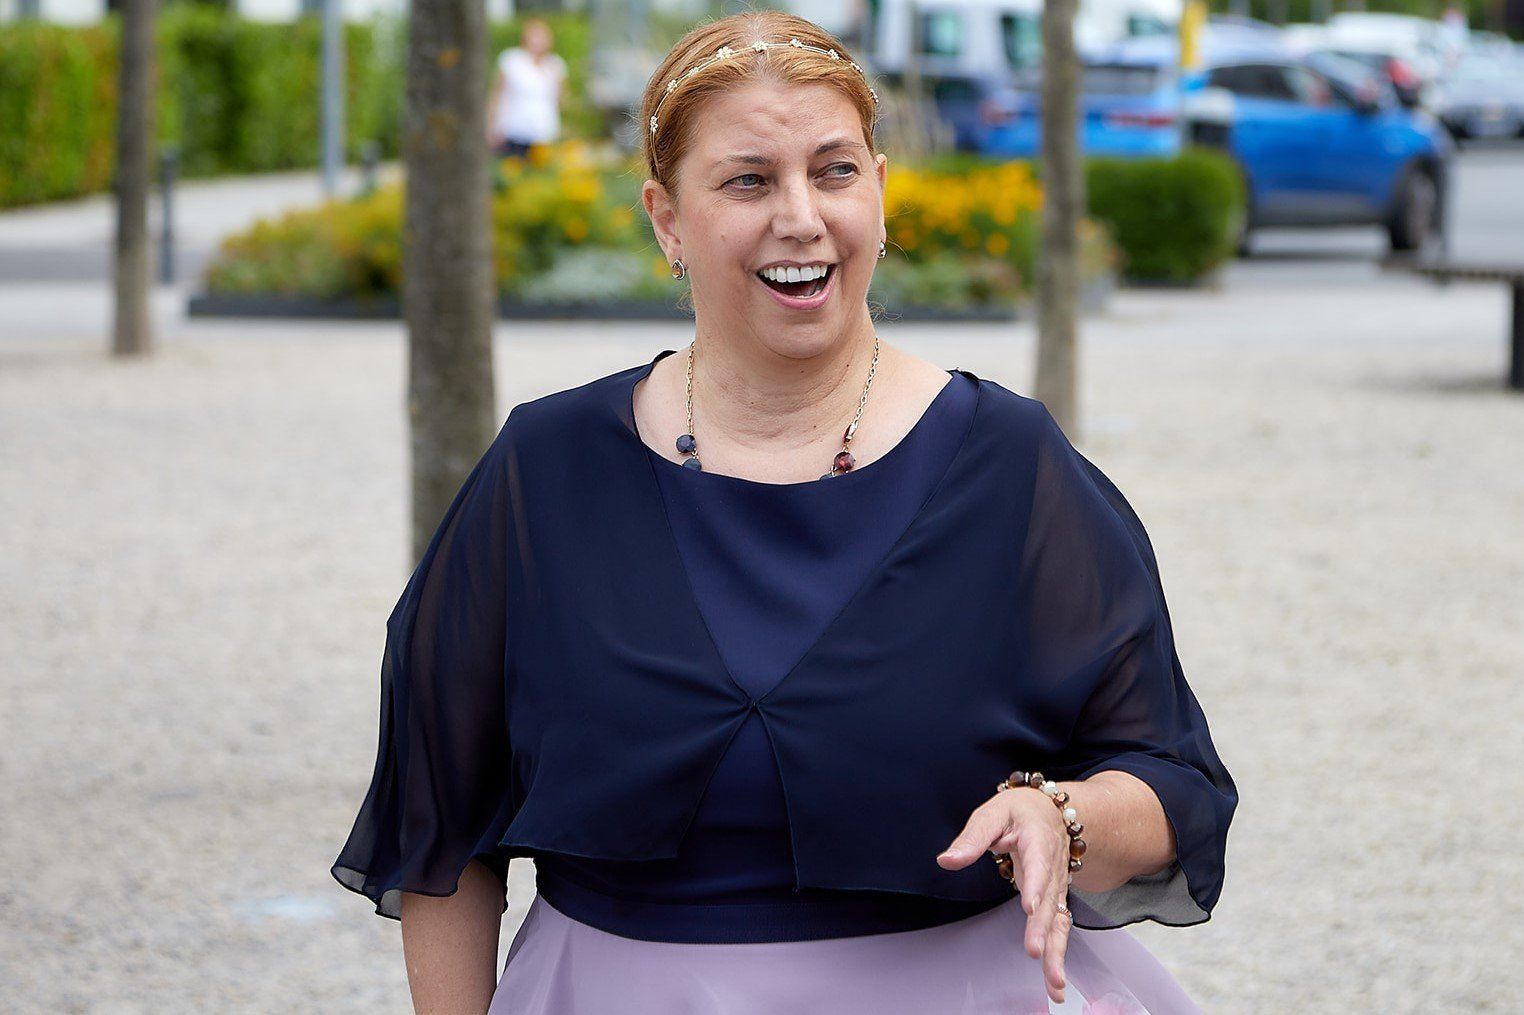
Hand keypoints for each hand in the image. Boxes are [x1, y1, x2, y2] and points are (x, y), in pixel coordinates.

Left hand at [937, 784, 1073, 1003]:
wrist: (1051, 812)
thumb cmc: (1020, 812)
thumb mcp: (993, 813)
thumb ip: (972, 838)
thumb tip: (947, 860)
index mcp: (1038, 841)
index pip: (1039, 864)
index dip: (1036, 887)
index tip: (1030, 907)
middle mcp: (1053, 868)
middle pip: (1050, 901)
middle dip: (1042, 928)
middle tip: (1034, 951)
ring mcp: (1056, 887)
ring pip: (1058, 922)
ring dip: (1056, 952)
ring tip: (1054, 982)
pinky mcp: (1054, 902)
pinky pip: (1058, 929)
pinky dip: (1058, 955)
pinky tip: (1055, 980)